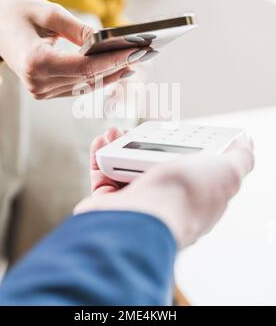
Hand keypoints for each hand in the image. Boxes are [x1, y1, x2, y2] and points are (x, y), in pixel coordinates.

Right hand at [0, 0, 146, 98]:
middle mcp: (38, 83)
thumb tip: (104, 40)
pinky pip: (77, 87)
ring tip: (134, 63)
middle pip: (88, 79)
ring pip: (85, 86)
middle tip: (142, 56)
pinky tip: (114, 71)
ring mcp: (41, 91)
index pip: (84, 67)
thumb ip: (77, 28)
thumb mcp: (47, 12)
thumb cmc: (16, 15)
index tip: (135, 52)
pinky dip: (97, 79)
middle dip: (117, 67)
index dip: (112, 61)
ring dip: (111, 75)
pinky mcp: (45, 91)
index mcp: (35, 62)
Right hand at [75, 127, 254, 247]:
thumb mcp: (227, 172)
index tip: (172, 131)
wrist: (142, 218)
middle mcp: (164, 201)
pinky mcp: (110, 204)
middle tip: (139, 130)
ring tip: (115, 130)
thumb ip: (239, 158)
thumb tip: (246, 142)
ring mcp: (136, 203)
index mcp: (193, 196)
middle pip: (153, 166)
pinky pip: (103, 175)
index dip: (179, 147)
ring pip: (126, 169)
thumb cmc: (185, 198)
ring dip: (119, 145)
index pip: (187, 168)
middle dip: (144, 143)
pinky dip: (101, 155)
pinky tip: (102, 141)